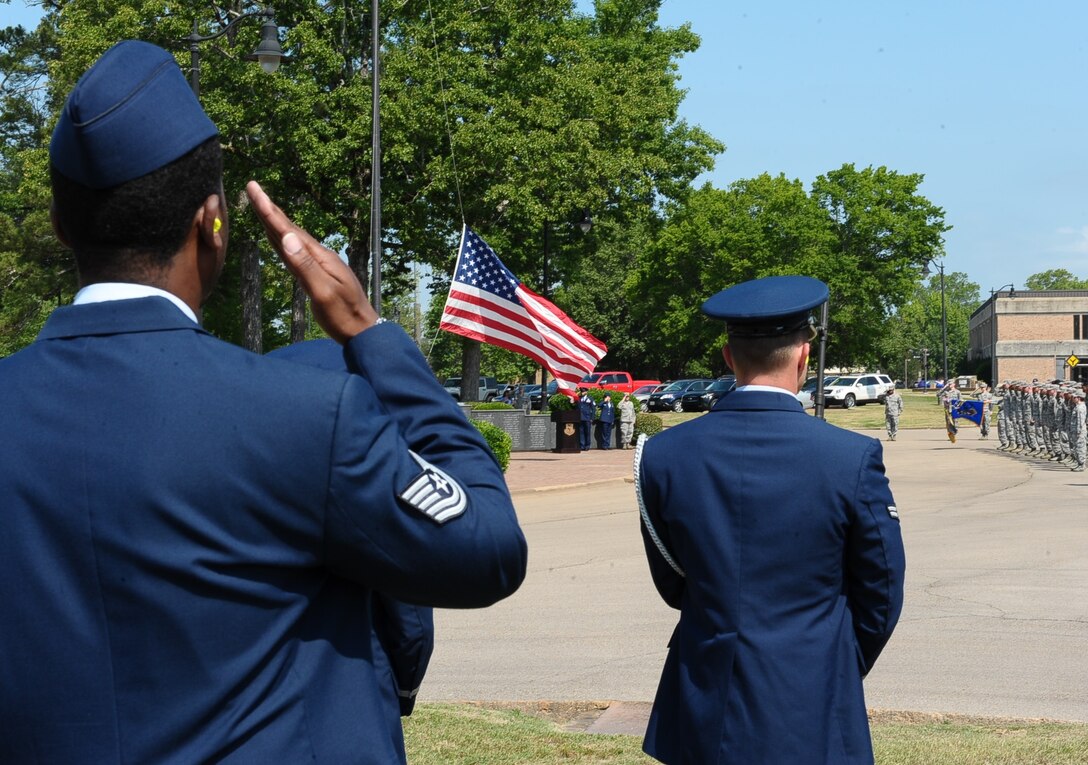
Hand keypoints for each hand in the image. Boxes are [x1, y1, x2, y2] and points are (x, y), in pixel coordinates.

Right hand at [245, 181, 377, 342]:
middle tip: (252, 188)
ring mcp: (321, 264)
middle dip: (269, 208)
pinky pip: (296, 251)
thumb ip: (305, 266)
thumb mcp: (323, 292)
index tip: (253, 188)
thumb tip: (286, 237)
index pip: (288, 230)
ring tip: (262, 206)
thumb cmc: (344, 316)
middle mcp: (320, 255)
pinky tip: (281, 239)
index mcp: (319, 257)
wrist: (363, 331)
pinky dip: (284, 240)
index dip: (268, 210)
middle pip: (289, 228)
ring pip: (292, 238)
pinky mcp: (319, 274)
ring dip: (276, 221)